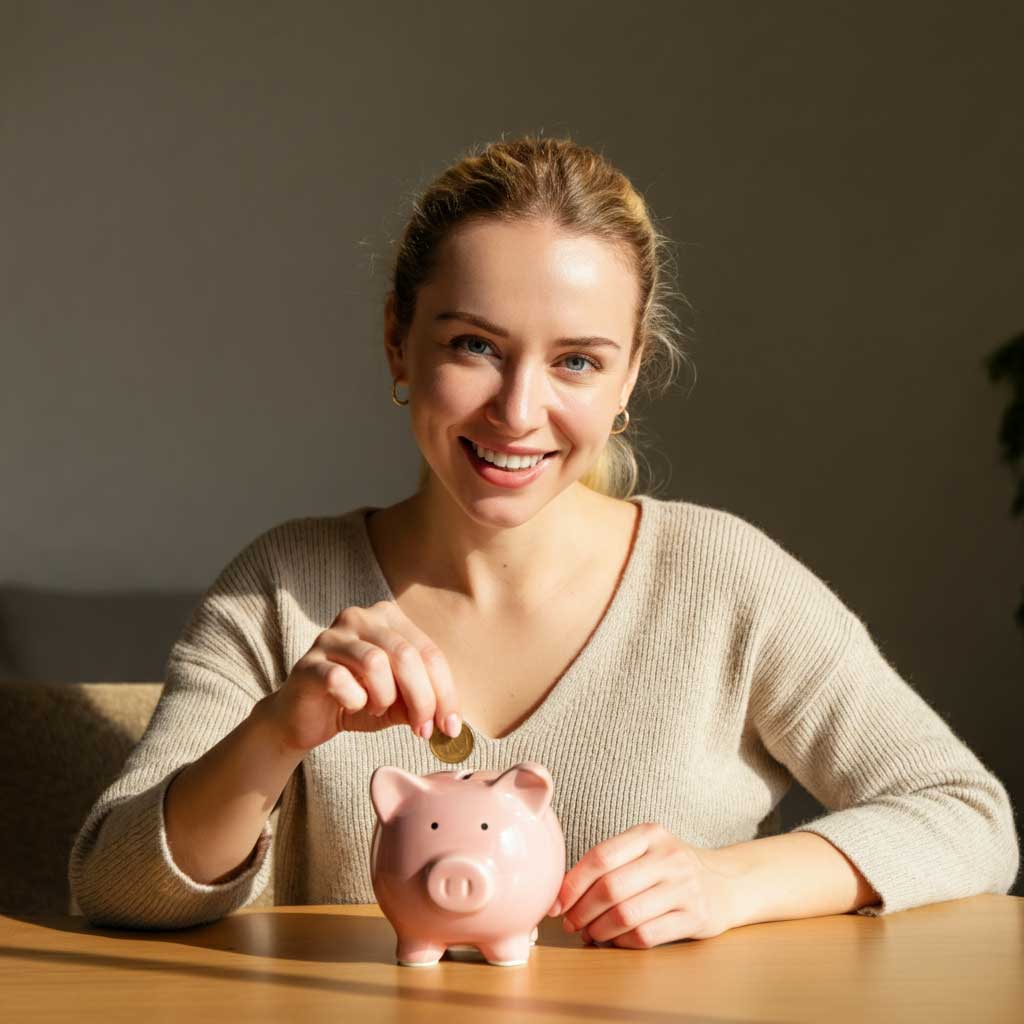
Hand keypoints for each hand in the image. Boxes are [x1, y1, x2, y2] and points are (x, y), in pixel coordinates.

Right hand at [265, 600, 461, 752]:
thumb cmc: (356, 702)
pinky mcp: (308, 663)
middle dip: (422, 699)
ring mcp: (331, 637)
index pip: (429, 652)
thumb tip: (449, 721)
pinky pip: (340, 680)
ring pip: (375, 662)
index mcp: (388, 618)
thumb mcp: (398, 702)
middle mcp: (360, 617)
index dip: (444, 692)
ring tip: (376, 709)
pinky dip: (354, 700)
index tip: (450, 727)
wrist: (303, 718)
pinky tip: (351, 706)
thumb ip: (421, 701)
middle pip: (407, 655)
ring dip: (384, 697)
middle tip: (422, 730)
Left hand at [547, 823, 736, 947]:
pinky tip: (616, 940)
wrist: (725, 883)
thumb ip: (610, 863)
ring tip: (589, 934)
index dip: (572, 883)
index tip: (556, 903)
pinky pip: (646, 935)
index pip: (601, 856)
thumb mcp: (645, 850)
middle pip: (610, 888)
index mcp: (650, 834)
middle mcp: (669, 857)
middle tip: (570, 924)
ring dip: (599, 930)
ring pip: (626, 915)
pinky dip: (622, 942)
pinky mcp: (695, 917)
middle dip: (581, 911)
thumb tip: (562, 893)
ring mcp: (684, 887)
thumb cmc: (669, 869)